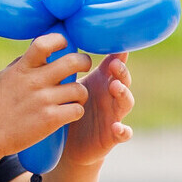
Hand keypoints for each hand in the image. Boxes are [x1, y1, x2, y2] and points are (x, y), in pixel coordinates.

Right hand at [0, 34, 90, 155]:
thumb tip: (43, 51)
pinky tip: (69, 113)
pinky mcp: (50, 119)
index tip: (64, 45)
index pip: (44, 43)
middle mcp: (34, 81)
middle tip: (84, 66)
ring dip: (81, 94)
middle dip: (84, 62)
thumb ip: (23, 63)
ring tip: (75, 98)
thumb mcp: (5, 76)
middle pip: (73, 62)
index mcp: (23, 68)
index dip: (60, 40)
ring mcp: (43, 101)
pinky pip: (77, 110)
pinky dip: (76, 111)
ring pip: (80, 89)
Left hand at [57, 51, 136, 168]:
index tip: (118, 46)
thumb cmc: (70, 108)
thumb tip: (56, 37)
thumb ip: (69, 67)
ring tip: (116, 87)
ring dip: (124, 95)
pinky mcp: (112, 136)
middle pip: (123, 80)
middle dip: (121, 72)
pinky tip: (118, 128)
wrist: (69, 145)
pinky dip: (124, 131)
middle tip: (114, 65)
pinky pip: (123, 133)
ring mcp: (114, 115)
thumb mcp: (69, 86)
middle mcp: (112, 97)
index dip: (118, 57)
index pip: (114, 66)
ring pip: (126, 103)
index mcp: (102, 83)